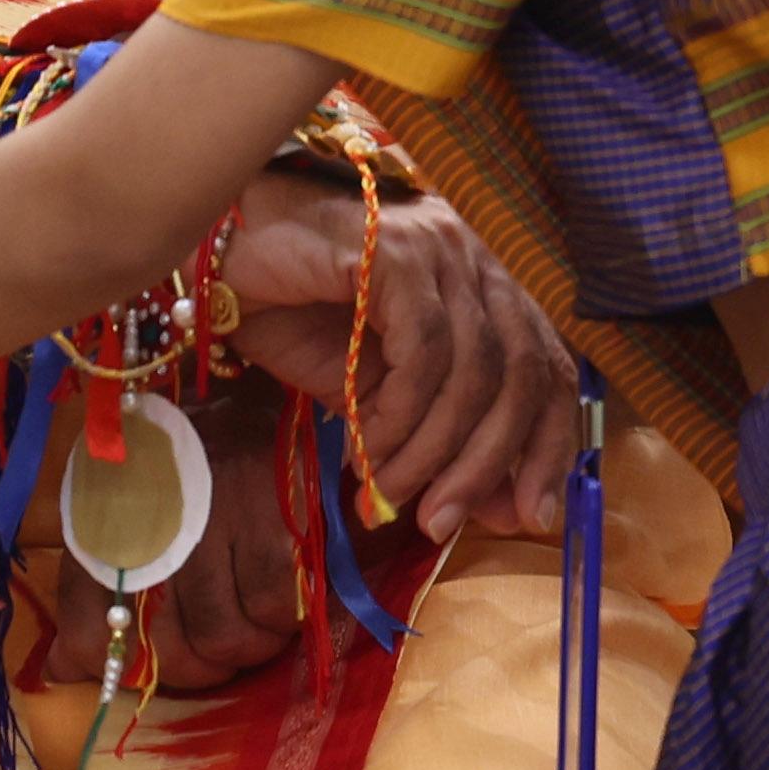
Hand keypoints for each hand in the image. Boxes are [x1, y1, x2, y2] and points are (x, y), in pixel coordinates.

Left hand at [50, 373, 299, 688]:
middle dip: (197, 668)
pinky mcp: (271, 516)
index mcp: (99, 518)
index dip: (115, 666)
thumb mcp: (121, 508)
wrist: (251, 386)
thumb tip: (58, 670)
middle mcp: (148, 521)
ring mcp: (212, 519)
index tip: (146, 664)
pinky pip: (275, 610)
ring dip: (244, 647)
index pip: (86, 628)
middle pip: (167, 652)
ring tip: (251, 621)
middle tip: (215, 647)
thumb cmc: (180, 461)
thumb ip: (91, 591)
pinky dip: (281, 618)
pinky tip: (279, 592)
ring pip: (225, 641)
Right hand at [223, 173, 571, 540]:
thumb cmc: (296, 316)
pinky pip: (423, 351)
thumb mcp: (380, 393)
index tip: (530, 518)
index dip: (550, 446)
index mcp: (483, 286)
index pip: (548, 367)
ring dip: (431, 452)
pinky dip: (400, 414)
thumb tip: (503, 510)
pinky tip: (365, 445)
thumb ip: (439, 438)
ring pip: (472, 370)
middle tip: (441, 523)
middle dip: (486, 463)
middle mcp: (474, 258)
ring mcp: (439, 247)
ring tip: (386, 497)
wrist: (218, 259)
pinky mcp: (397, 250)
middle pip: (520, 373)